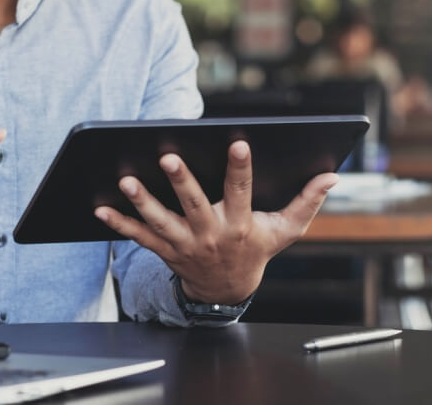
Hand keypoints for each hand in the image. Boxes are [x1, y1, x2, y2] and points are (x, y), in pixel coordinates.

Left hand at [94, 141, 337, 304]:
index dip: (240, 168)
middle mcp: (211, 234)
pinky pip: (139, 237)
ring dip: (143, 201)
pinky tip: (100, 209)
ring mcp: (185, 244)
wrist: (227, 290)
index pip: (242, 191)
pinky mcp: (165, 251)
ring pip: (162, 221)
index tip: (238, 142)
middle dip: (181, 181)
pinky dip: (120, 224)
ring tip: (126, 180)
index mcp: (240, 225)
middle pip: (194, 204)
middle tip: (168, 157)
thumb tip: (331, 177)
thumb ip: (307, 202)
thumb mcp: (285, 231)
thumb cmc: (257, 251)